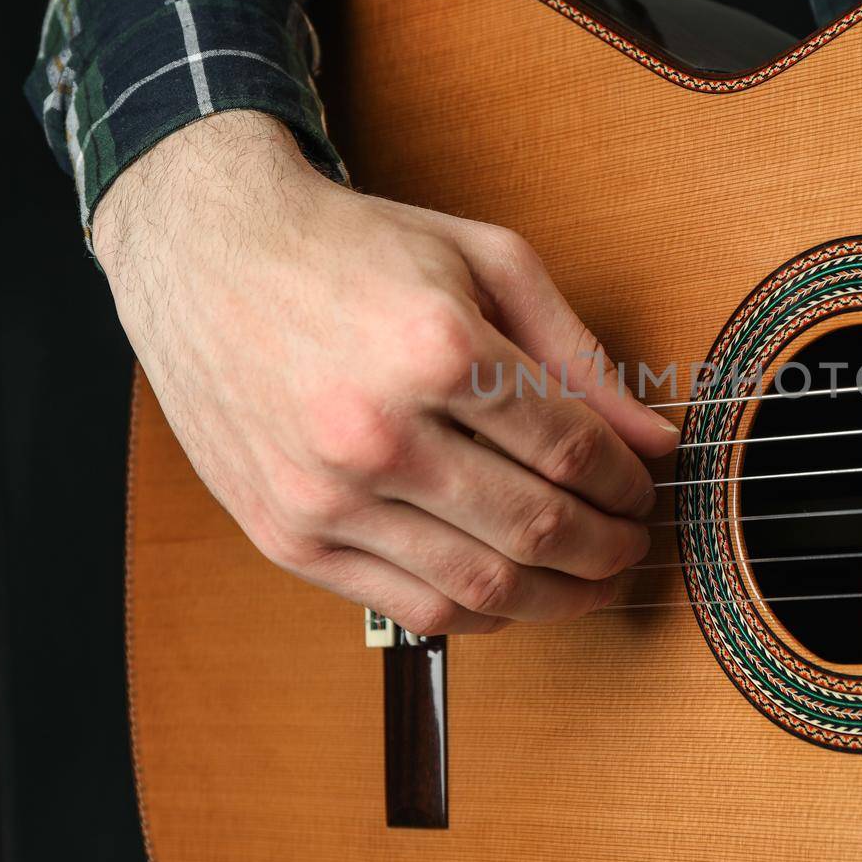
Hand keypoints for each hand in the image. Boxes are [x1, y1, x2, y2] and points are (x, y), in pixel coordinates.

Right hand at [95, 111, 677, 634]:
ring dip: (558, 597)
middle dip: (607, 547)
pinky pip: (410, 609)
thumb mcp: (486, 262)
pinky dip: (481, 614)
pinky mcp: (287, 536)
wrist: (207, 253)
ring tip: (589, 580)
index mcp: (437, 348)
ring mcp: (325, 493)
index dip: (627, 482)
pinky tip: (513, 591)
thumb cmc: (354, 247)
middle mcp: (377, 430)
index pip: (572, 450)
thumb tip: (654, 440)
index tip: (644, 487)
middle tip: (631, 544)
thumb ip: (579, 353)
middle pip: (537, 526)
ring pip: (480, 587)